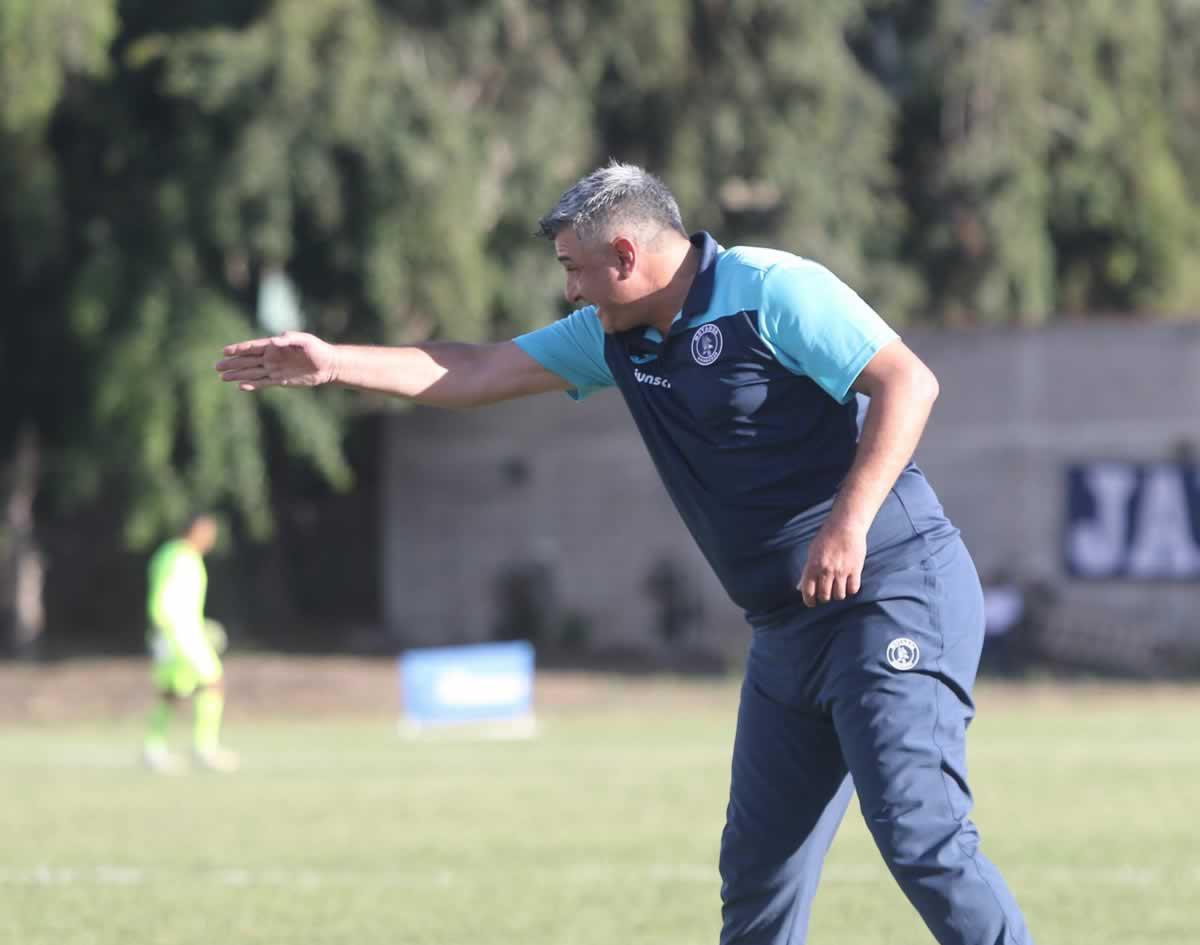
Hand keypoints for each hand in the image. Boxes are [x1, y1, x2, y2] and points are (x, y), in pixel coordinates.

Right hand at [216, 331, 337, 390]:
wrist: (328, 365)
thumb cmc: (317, 349)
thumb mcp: (304, 340)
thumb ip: (289, 339)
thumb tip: (274, 341)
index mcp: (274, 346)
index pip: (252, 347)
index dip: (238, 349)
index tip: (225, 351)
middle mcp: (272, 357)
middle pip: (248, 361)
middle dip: (232, 363)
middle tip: (216, 366)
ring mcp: (275, 369)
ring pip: (252, 373)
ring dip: (238, 375)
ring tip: (222, 377)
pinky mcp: (281, 380)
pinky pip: (263, 383)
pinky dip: (252, 385)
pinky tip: (240, 386)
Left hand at [798, 520, 867, 606]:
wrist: (845, 525)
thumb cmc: (826, 537)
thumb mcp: (812, 551)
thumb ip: (807, 570)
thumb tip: (800, 587)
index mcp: (813, 565)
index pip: (808, 591)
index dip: (809, 601)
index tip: (811, 603)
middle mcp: (826, 570)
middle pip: (824, 596)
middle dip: (824, 598)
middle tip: (825, 594)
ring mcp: (842, 571)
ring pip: (839, 595)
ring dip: (837, 595)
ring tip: (837, 589)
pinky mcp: (855, 569)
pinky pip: (853, 589)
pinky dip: (850, 590)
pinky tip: (848, 584)